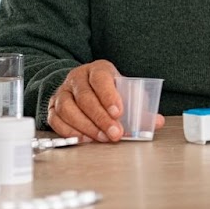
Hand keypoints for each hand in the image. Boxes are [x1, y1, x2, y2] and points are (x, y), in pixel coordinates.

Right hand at [47, 60, 164, 142]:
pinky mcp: (53, 107)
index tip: (119, 112)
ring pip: (68, 109)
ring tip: (102, 138)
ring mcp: (62, 92)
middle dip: (101, 118)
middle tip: (115, 133)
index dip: (109, 96)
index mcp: (98, 69)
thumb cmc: (108, 89)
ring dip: (86, 127)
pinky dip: (70, 131)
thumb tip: (157, 122)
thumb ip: (140, 106)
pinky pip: (56, 120)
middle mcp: (77, 78)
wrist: (83, 85)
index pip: (101, 80)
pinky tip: (85, 139)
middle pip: (85, 98)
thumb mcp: (125, 91)